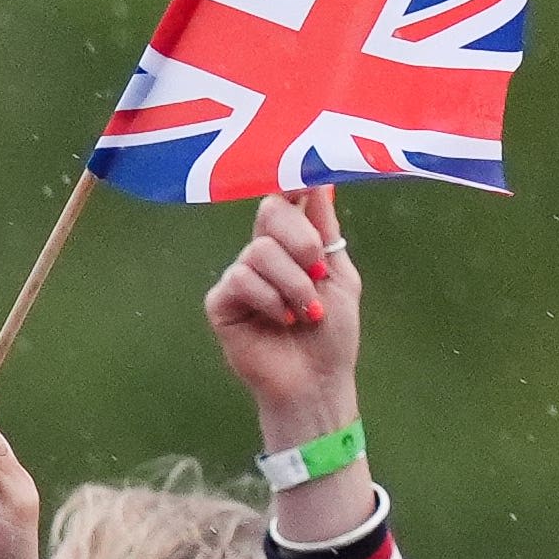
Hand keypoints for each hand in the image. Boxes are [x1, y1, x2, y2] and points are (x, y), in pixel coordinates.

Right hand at [201, 192, 364, 447]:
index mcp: (291, 245)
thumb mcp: (339, 275)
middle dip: (301, 239)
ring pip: (259, 251)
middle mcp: (262, 255)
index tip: (308, 178)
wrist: (316, 380)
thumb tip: (319, 180)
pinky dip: (270, 300)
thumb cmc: (332, 334)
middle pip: (270, 211)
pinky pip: (241, 280)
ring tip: (306, 313)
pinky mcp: (220, 303)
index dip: (293, 185)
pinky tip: (281, 321)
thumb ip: (325, 231)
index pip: (286, 200)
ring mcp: (239, 277)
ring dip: (294, 284)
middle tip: (318, 272)